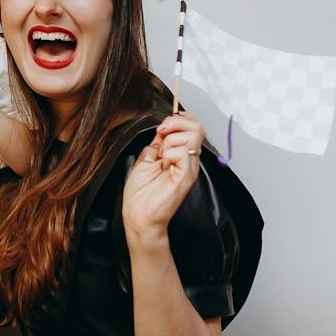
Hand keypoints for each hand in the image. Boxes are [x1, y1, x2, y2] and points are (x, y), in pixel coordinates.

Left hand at [122, 114, 203, 245]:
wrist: (138, 215)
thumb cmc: (141, 193)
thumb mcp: (147, 157)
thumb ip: (158, 142)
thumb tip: (165, 126)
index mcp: (181, 155)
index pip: (193, 126)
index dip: (179, 119)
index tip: (162, 126)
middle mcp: (189, 160)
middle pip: (197, 127)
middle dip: (175, 124)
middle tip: (160, 137)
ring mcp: (190, 168)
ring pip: (191, 136)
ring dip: (169, 141)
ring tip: (161, 158)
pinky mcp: (186, 177)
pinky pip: (183, 152)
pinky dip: (169, 153)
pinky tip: (163, 166)